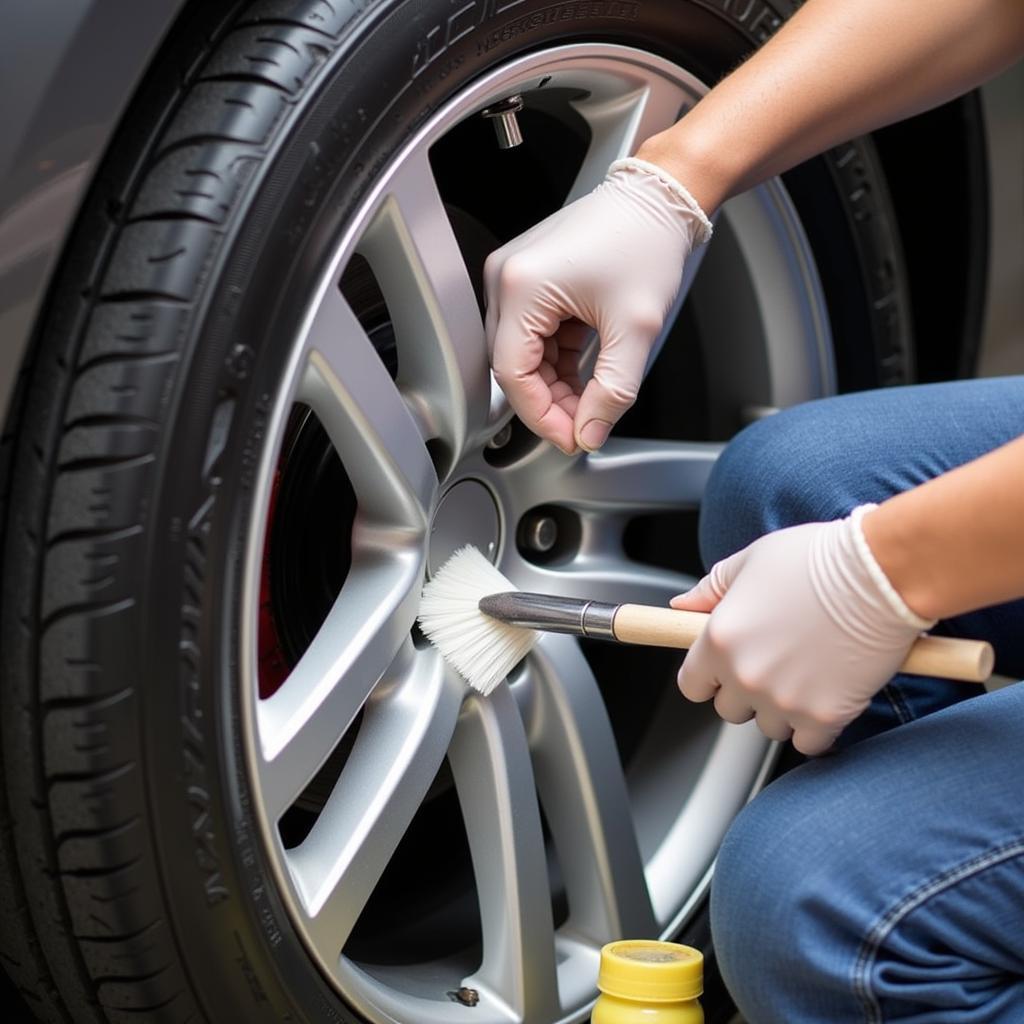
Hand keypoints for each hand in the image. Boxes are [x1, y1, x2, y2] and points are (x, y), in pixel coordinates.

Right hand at [484, 158, 710, 454]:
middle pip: (513, 366)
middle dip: (548, 403)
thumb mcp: (635, 329)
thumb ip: (612, 392)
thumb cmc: (647, 241)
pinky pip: (532, 335)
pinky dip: (556, 361)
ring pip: (522, 355)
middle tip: (582, 426)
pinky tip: (582, 376)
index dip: (540, 415)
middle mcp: (507, 278)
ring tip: (589, 402)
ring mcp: (514, 277)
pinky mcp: (529, 279)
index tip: (571, 436)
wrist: (661, 195)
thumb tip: (590, 432)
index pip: (513, 374)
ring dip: (553, 385)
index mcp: (523, 286)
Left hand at [672, 506, 933, 754]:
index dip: (708, 677)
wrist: (880, 572)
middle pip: (729, 710)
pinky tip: (829, 696)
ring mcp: (785, 700)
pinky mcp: (826, 716)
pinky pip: (809, 743)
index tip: (723, 670)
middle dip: (747, 692)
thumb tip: (680, 607)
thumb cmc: (817, 559)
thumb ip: (711, 590)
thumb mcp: (751, 561)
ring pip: (769, 727)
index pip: (692, 685)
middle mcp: (745, 675)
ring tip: (807, 672)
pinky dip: (818, 728)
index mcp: (719, 639)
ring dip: (783, 709)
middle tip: (776, 663)